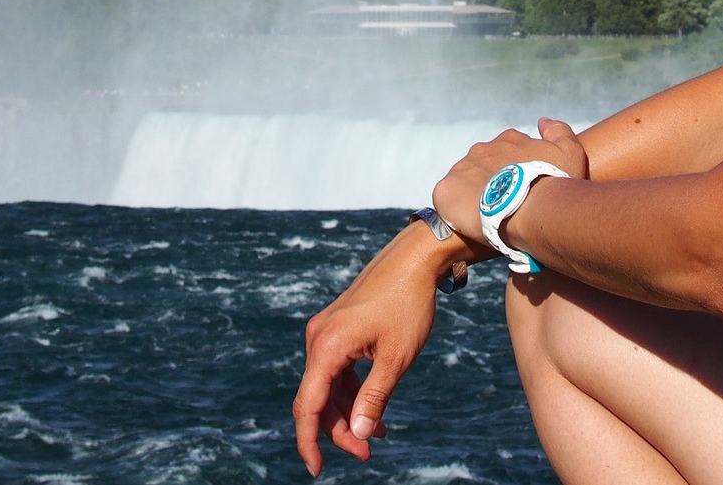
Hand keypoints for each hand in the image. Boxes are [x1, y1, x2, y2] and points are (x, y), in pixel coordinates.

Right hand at [292, 228, 440, 475]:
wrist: (414, 259)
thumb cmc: (408, 305)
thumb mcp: (395, 359)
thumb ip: (374, 399)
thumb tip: (359, 436)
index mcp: (326, 347)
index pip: (307, 406)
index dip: (309, 442)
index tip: (316, 471)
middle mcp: (317, 339)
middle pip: (318, 399)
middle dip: (339, 430)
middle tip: (368, 454)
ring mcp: (325, 331)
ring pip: (327, 386)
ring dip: (347, 412)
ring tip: (378, 435)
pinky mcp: (337, 328)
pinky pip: (336, 369)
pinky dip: (351, 391)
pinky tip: (374, 409)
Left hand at [433, 118, 589, 245]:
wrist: (532, 209)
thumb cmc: (555, 183)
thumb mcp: (570, 152)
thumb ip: (559, 131)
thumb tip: (542, 122)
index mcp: (508, 140)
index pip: (509, 152)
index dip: (516, 170)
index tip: (523, 188)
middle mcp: (483, 149)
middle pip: (485, 166)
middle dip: (493, 182)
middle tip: (506, 206)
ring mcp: (462, 168)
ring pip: (465, 182)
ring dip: (474, 196)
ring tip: (488, 217)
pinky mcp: (446, 190)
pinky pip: (447, 199)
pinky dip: (455, 209)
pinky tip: (469, 223)